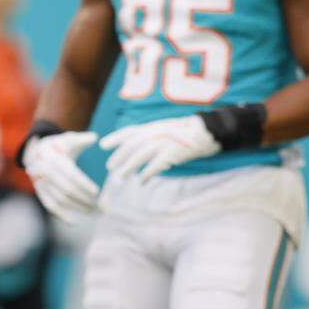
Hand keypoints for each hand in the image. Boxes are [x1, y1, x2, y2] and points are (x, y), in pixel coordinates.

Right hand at [21, 131, 99, 224]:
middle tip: (97, 205)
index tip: (97, 192)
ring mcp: (40, 182)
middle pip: (66, 189)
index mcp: (53, 157)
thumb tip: (94, 138)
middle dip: (83, 198)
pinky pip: (49, 204)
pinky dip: (60, 214)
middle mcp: (44, 171)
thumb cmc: (60, 145)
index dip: (84, 184)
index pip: (70, 174)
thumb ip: (82, 139)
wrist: (38, 151)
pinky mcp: (39, 191)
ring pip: (59, 198)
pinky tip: (73, 222)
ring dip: (75, 207)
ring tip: (91, 211)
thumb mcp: (69, 139)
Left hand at [100, 116, 220, 183]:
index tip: (102, 145)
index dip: (115, 137)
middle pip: (132, 144)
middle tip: (109, 167)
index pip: (129, 131)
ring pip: (141, 154)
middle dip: (119, 155)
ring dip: (130, 166)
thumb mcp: (163, 131)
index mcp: (152, 127)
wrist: (206, 132)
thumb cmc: (183, 135)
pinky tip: (141, 181)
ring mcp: (164, 141)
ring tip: (122, 176)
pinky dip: (148, 173)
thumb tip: (133, 151)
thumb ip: (149, 138)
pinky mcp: (173, 152)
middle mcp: (155, 132)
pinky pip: (157, 164)